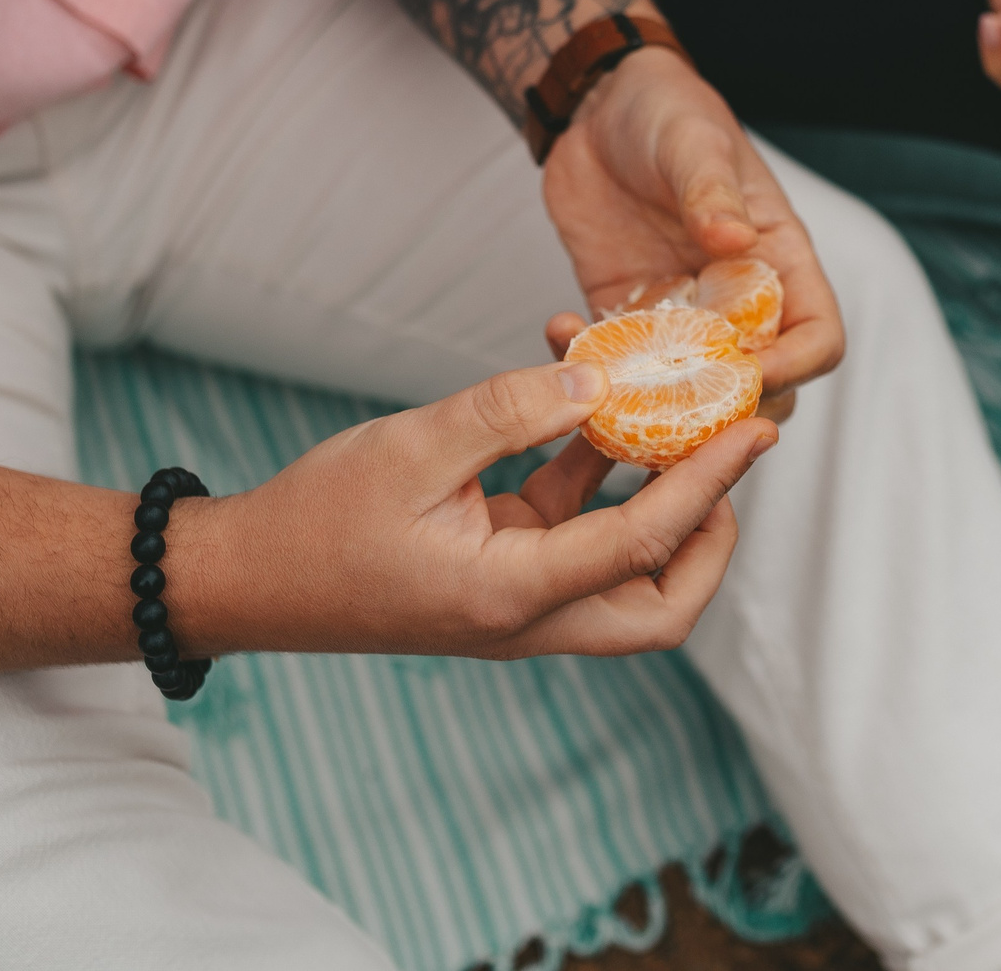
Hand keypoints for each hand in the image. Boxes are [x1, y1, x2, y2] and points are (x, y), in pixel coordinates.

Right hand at [177, 360, 775, 658]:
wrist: (245, 578)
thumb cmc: (316, 519)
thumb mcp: (413, 446)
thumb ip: (509, 411)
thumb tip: (598, 383)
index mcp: (509, 597)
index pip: (643, 547)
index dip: (708, 486)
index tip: (754, 431)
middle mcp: (525, 616)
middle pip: (660, 608)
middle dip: (709, 537)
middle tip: (725, 457)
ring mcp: (513, 601)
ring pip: (622, 574)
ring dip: (656, 502)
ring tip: (674, 415)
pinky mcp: (497, 574)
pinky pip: (571, 534)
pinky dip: (593, 479)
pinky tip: (590, 406)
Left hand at [539, 48, 842, 416]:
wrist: (597, 106)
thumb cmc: (666, 111)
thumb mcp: (694, 142)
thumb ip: (712, 191)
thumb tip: (734, 239)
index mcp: (778, 259)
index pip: (817, 337)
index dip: (794, 366)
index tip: (746, 369)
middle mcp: (737, 298)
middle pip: (763, 387)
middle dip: (729, 411)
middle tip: (680, 408)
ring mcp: (681, 314)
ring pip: (689, 393)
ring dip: (656, 408)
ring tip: (614, 392)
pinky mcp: (623, 315)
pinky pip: (617, 365)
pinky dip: (592, 368)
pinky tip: (558, 333)